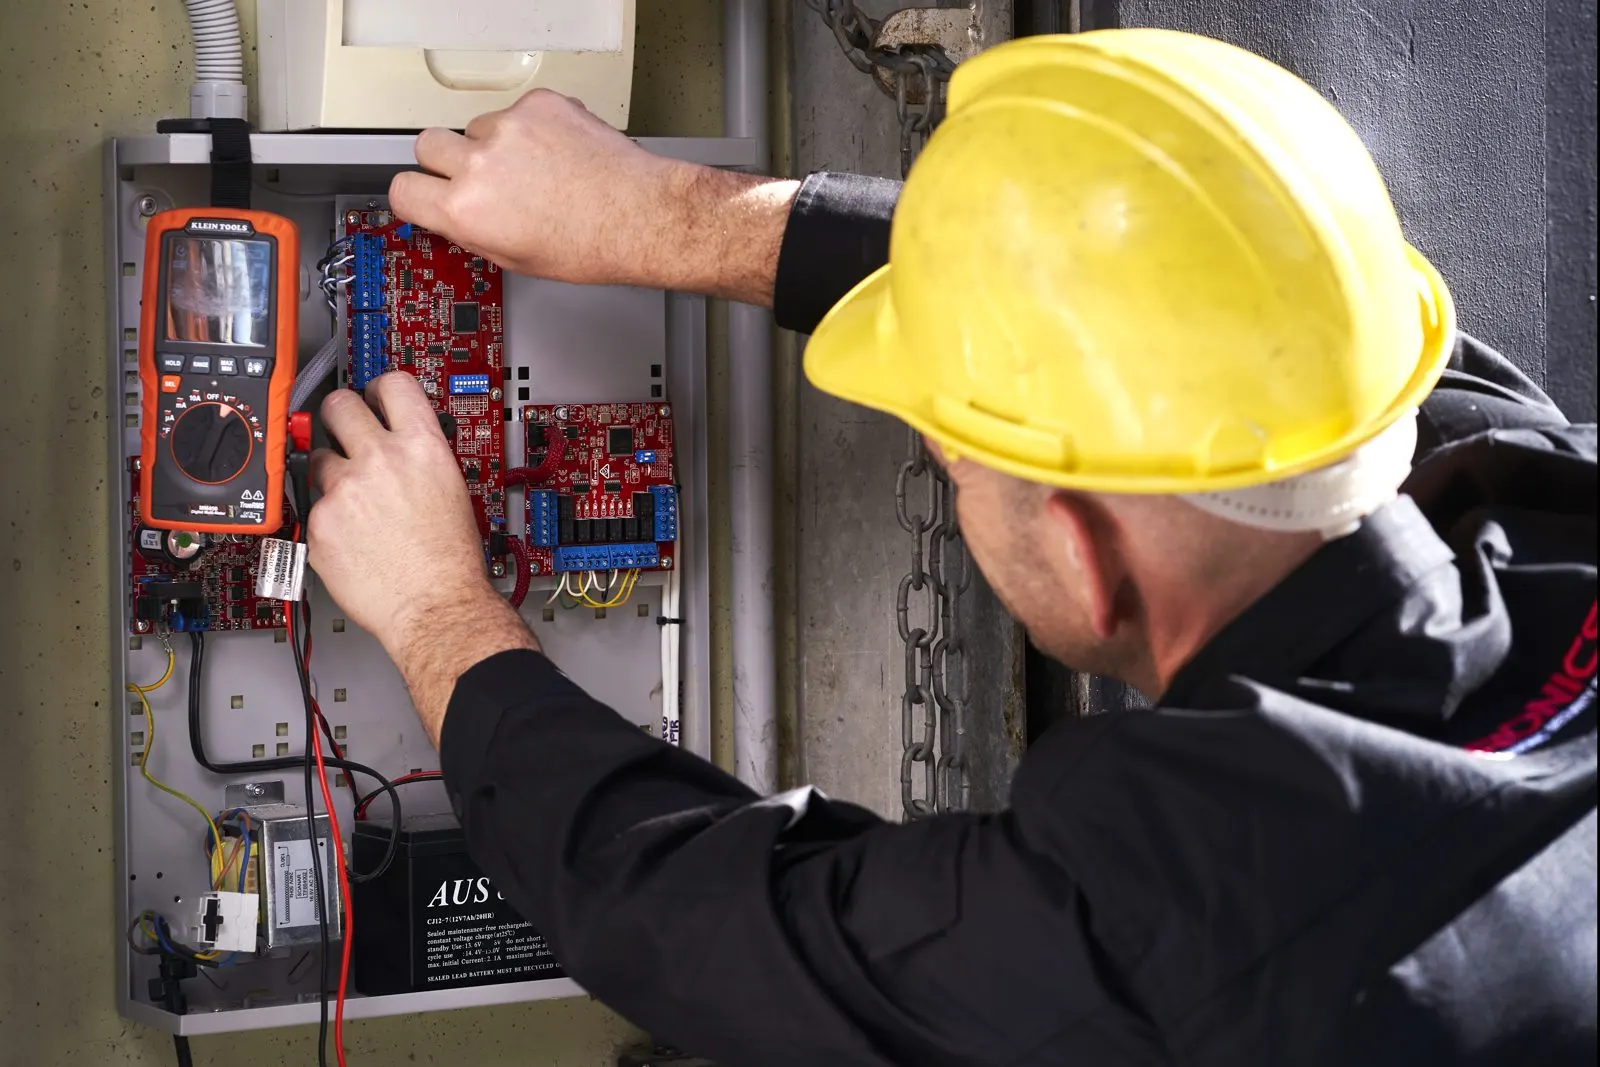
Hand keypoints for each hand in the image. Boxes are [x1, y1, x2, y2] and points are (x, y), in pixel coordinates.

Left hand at [308, 374, 535, 739]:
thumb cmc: (452, 562)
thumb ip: (421, 457)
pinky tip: (351, 536)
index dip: (380, 388)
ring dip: (330, 471)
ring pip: (318, 457)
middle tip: (342, 429)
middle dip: (338, 414)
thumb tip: (401, 442)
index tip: (374, 396)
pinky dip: (328, 517)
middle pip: (339, 405)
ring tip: (353, 499)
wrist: (436, 607)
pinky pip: (313, 505)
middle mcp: (382, 459)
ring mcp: (345, 489)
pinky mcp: (320, 522)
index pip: (392, 384)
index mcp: (423, 447)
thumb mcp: (453, 489)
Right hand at [390, 89, 798, 303]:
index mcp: (465, 211)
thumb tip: (452, 218)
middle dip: (446, 163)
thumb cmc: (591, 246)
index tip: (424, 196)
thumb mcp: (515, 260)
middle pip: (428, 145)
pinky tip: (556, 155)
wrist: (640, 216)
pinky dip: (531, 129)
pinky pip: (516, 111)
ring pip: (476, 126)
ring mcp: (509, 128)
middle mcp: (479, 165)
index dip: (415, 197)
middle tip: (478, 179)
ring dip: (494, 145)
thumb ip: (472, 232)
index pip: (402, 190)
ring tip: (533, 172)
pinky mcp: (539, 105)